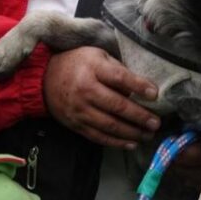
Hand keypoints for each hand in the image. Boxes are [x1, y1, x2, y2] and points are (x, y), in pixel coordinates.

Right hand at [42, 46, 159, 148]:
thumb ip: (117, 69)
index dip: (138, 86)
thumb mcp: (97, 56)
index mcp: (93, 68)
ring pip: (109, 125)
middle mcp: (85, 90)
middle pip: (116, 105)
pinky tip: (131, 143)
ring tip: (148, 135)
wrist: (44, 80)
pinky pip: (98, 136)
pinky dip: (116, 142)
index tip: (155, 94)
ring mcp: (80, 110)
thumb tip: (141, 87)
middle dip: (139, 116)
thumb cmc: (78, 64)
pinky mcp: (76, 124)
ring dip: (131, 133)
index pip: (119, 78)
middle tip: (156, 123)